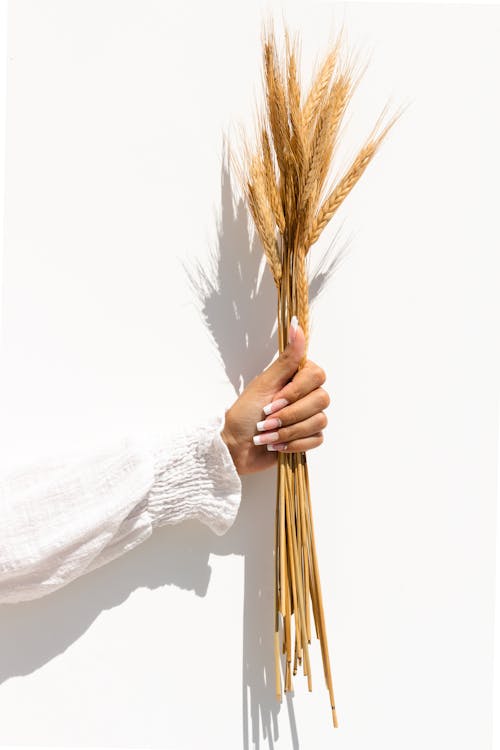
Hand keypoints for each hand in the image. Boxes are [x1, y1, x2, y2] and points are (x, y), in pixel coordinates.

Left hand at [220, 317, 330, 475]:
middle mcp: (306, 395)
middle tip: (266, 419)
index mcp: (296, 377)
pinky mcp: (308, 438)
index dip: (297, 391)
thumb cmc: (244, 414)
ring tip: (266, 435)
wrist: (235, 447)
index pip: (317, 375)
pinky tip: (276, 446)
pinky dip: (293, 444)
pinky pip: (317, 439)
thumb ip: (287, 358)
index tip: (275, 399)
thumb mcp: (264, 383)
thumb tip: (296, 325)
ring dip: (288, 431)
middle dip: (290, 414)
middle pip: (322, 399)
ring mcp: (308, 417)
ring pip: (319, 421)